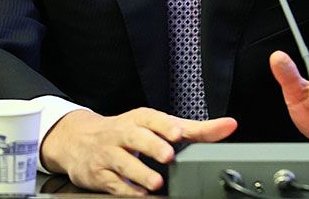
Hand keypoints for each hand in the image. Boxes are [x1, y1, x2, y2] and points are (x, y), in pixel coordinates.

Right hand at [39, 107, 235, 194]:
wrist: (80, 141)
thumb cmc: (128, 132)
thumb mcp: (158, 126)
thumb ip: (195, 129)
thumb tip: (229, 126)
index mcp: (140, 119)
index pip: (153, 118)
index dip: (166, 125)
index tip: (179, 133)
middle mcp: (123, 132)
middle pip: (136, 136)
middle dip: (152, 145)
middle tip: (168, 156)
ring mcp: (109, 153)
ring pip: (122, 161)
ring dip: (139, 172)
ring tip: (156, 183)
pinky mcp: (99, 173)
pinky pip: (112, 183)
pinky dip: (126, 189)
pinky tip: (139, 194)